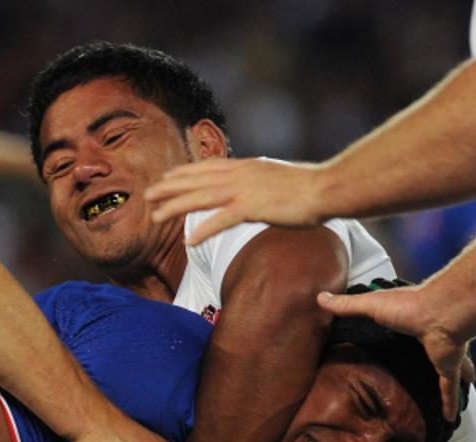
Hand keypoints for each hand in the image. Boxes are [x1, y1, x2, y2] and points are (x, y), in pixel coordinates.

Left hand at [144, 159, 326, 245]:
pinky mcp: (252, 207)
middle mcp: (240, 174)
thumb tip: (252, 189)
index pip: (207, 167)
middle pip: (196, 181)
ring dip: (175, 207)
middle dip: (169, 188)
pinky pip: (220, 220)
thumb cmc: (308, 186)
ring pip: (200, 198)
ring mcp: (245, 189)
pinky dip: (202, 230)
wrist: (327, 188)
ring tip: (155, 217)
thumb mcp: (277, 177)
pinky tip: (188, 241)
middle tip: (148, 195)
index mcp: (246, 166)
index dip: (184, 173)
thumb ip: (258, 182)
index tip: (166, 177)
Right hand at [317, 285, 471, 418]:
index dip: (400, 328)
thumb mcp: (370, 304)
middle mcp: (429, 337)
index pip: (402, 326)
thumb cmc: (410, 305)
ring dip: (443, 377)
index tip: (396, 332)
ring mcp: (440, 353)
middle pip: (427, 349)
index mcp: (410, 319)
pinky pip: (448, 388)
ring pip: (443, 369)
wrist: (441, 313)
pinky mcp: (447, 367)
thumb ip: (347, 305)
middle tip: (424, 364)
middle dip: (429, 354)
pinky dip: (449, 401)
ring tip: (438, 389)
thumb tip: (322, 299)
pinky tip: (447, 414)